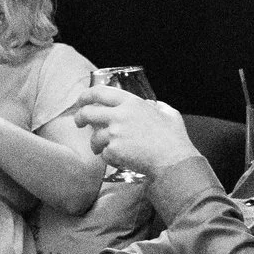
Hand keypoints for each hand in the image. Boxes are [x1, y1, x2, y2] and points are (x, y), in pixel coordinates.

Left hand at [74, 86, 197, 177]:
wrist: (173, 161)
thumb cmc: (175, 139)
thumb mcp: (170, 114)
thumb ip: (158, 106)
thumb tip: (152, 105)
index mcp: (132, 103)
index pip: (100, 92)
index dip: (86, 95)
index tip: (82, 100)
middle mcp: (119, 116)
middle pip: (87, 113)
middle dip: (79, 118)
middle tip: (78, 123)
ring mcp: (115, 134)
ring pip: (94, 137)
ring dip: (96, 144)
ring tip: (104, 149)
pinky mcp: (113, 151)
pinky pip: (104, 154)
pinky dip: (109, 158)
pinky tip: (120, 159)